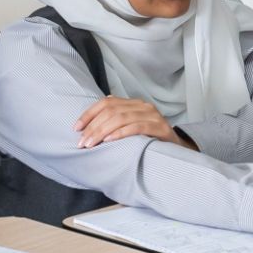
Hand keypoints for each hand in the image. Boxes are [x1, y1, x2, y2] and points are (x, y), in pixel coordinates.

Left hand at [74, 96, 194, 148]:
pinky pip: (137, 127)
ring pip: (122, 118)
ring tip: (91, 144)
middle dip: (93, 127)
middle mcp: (144, 106)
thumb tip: (88, 123)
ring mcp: (153, 116)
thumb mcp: (130, 127)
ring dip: (102, 132)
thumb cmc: (148, 140)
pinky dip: (121, 133)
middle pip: (112, 111)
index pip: (107, 102)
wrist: (176, 149)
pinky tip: (110, 141)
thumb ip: (115, 121)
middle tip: (82, 142)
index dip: (89, 114)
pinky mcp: (161, 127)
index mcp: (134, 104)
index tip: (76, 128)